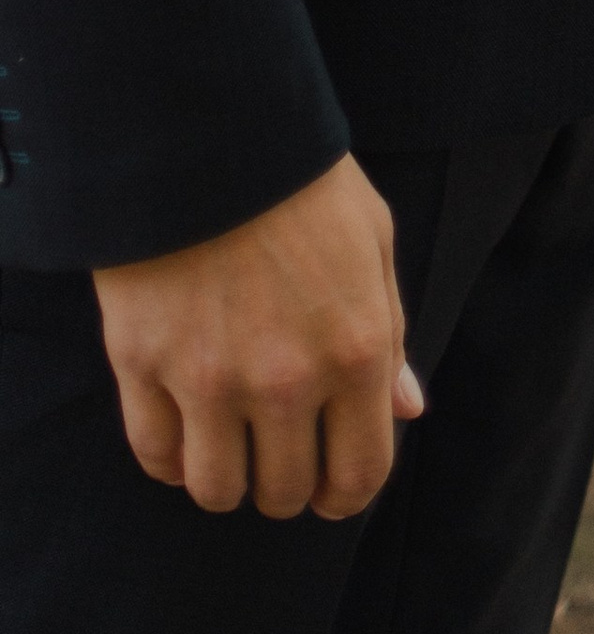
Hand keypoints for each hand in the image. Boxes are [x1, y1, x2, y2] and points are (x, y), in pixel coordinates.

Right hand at [93, 152, 422, 518]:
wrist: (209, 137)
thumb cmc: (303, 185)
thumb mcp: (372, 243)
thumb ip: (390, 335)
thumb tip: (408, 411)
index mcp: (356, 349)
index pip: (360, 473)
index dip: (346, 496)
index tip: (331, 492)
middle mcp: (287, 379)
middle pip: (284, 493)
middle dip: (287, 486)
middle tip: (278, 457)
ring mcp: (210, 380)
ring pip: (216, 492)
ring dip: (227, 480)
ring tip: (230, 444)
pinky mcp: (144, 369)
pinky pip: (156, 457)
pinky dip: (171, 458)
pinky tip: (184, 429)